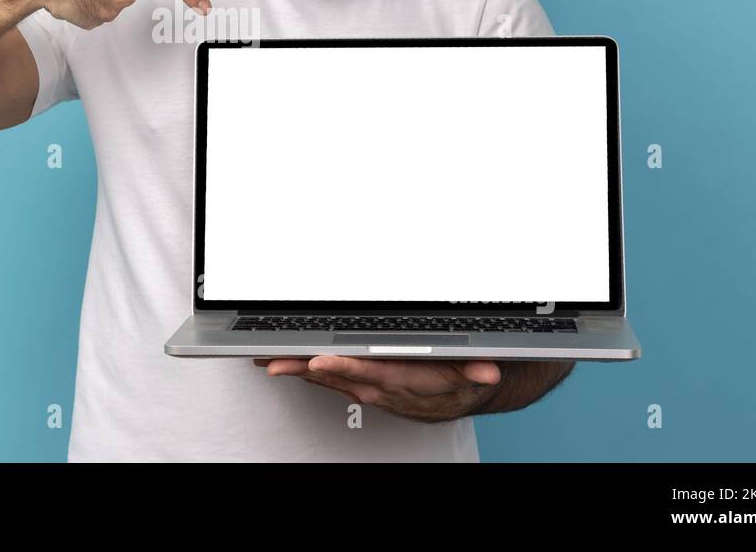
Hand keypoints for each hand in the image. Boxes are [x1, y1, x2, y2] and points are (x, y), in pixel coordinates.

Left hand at [255, 355, 501, 422]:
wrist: (459, 395)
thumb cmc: (457, 378)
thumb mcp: (471, 373)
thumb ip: (475, 371)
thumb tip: (486, 373)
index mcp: (404, 380)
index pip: (370, 373)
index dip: (344, 368)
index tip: (320, 361)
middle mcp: (381, 388)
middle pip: (338, 378)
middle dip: (305, 370)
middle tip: (276, 361)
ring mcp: (368, 389)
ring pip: (328, 380)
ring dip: (297, 371)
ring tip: (269, 359)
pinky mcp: (362, 387)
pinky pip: (330, 381)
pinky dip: (306, 372)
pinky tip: (288, 364)